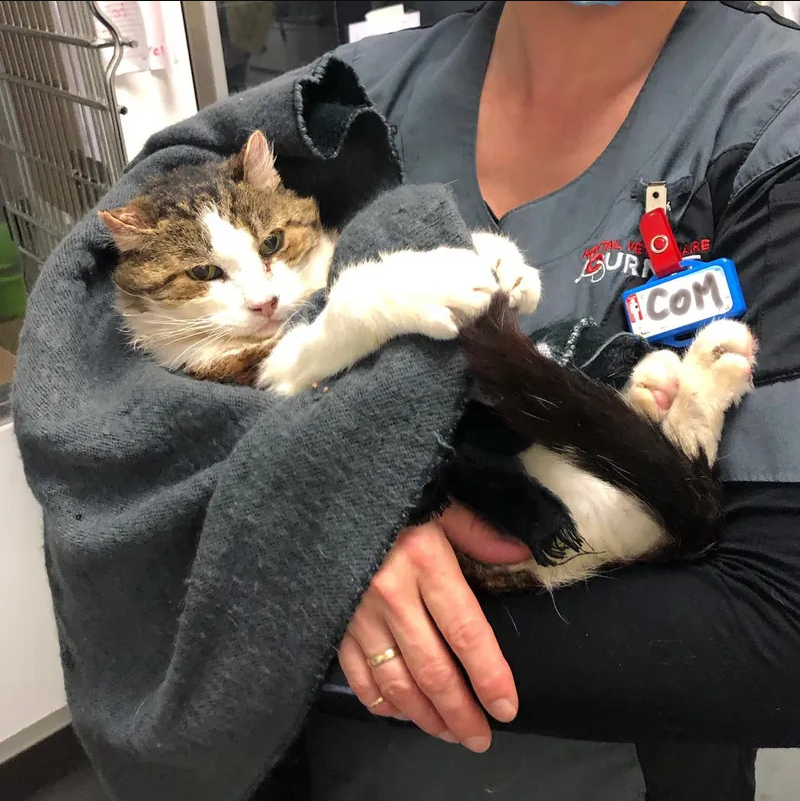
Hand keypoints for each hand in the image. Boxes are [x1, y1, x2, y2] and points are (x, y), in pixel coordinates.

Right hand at [338, 503, 530, 751]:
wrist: (320, 496)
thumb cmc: (392, 500)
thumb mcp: (438, 505)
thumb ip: (478, 533)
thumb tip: (519, 556)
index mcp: (425, 562)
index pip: (466, 631)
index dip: (489, 675)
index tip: (506, 707)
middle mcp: (392, 595)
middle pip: (432, 669)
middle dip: (460, 712)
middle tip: (480, 739)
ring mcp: (358, 614)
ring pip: (396, 682)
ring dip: (425, 716)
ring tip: (449, 733)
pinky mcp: (334, 624)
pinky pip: (358, 676)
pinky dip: (381, 703)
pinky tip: (402, 713)